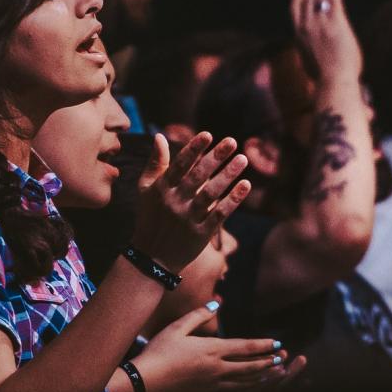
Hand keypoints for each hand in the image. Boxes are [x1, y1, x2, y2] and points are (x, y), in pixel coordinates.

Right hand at [131, 133, 250, 272]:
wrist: (152, 257)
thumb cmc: (150, 217)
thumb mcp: (145, 189)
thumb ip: (155, 163)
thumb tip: (160, 135)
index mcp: (161, 189)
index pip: (179, 165)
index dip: (193, 149)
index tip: (208, 134)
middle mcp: (175, 202)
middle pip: (198, 177)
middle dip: (215, 158)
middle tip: (232, 141)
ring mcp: (188, 219)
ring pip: (211, 194)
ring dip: (228, 176)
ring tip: (242, 159)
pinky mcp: (201, 234)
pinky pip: (220, 214)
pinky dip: (233, 200)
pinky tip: (245, 185)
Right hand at [133, 303, 289, 391]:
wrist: (146, 384)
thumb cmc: (158, 353)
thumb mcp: (176, 328)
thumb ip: (198, 315)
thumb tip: (216, 303)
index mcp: (211, 350)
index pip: (244, 346)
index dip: (263, 345)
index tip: (276, 342)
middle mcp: (216, 369)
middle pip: (250, 366)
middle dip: (268, 362)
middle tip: (282, 358)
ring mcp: (213, 385)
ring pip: (246, 383)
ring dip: (263, 377)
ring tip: (275, 373)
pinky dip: (249, 390)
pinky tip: (253, 388)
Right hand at [290, 0, 361, 81]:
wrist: (333, 81)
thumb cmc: (325, 79)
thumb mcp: (309, 65)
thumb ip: (308, 55)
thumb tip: (309, 59)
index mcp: (298, 36)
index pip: (295, 10)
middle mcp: (306, 27)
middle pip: (307, 0)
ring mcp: (320, 23)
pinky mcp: (335, 22)